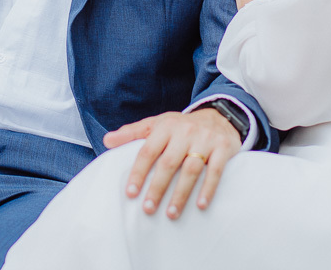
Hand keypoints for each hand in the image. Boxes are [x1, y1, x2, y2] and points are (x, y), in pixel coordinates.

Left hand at [103, 109, 240, 218]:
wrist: (219, 116)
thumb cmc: (181, 125)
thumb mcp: (156, 124)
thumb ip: (132, 133)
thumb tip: (107, 141)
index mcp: (165, 126)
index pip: (148, 151)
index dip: (138, 172)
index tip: (131, 193)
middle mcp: (185, 132)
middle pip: (168, 163)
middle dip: (157, 188)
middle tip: (148, 208)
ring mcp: (205, 139)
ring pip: (190, 170)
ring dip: (180, 194)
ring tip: (170, 213)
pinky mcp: (223, 148)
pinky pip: (215, 171)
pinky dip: (208, 189)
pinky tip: (200, 205)